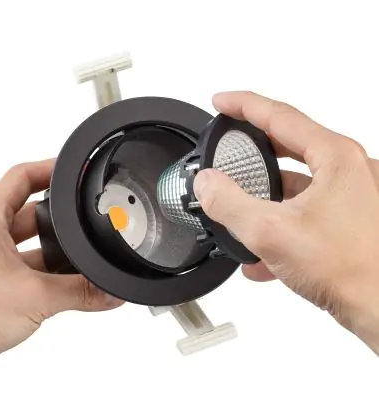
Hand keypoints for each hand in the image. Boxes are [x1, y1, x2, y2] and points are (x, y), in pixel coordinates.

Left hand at [0, 159, 122, 381]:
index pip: (22, 177)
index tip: (74, 172)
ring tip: (80, 259)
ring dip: (55, 252)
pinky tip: (64, 286)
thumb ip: (80, 292)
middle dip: (61, 219)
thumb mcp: (34, 297)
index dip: (51, 170)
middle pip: (31, 212)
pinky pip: (25, 269)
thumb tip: (109, 291)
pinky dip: (46, 275)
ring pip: (29, 244)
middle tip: (85, 221)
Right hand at [194, 91, 378, 354]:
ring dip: (264, 195)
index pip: (278, 115)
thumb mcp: (271, 232)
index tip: (221, 102)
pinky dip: (279, 224)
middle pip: (288, 144)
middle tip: (230, 145)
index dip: (243, 105)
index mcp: (334, 158)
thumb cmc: (352, 270)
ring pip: (294, 184)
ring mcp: (349, 196)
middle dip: (253, 147)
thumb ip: (229, 203)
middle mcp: (348, 171)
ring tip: (238, 208)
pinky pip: (303, 212)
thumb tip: (207, 184)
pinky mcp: (346, 221)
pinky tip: (259, 254)